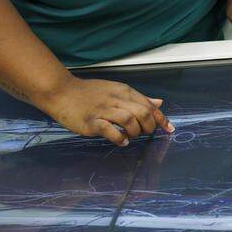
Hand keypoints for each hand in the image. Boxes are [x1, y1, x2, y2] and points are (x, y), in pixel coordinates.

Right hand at [37, 77, 172, 146]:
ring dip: (135, 132)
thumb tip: (158, 103)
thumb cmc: (89, 93)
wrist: (62, 91)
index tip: (169, 129)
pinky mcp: (91, 121)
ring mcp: (103, 110)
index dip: (161, 119)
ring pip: (129, 120)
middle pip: (143, 113)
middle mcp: (116, 99)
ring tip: (132, 136)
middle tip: (145, 133)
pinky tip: (121, 141)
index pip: (149, 105)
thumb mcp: (117, 90)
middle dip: (149, 126)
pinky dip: (119, 137)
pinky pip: (110, 130)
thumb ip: (138, 98)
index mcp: (124, 91)